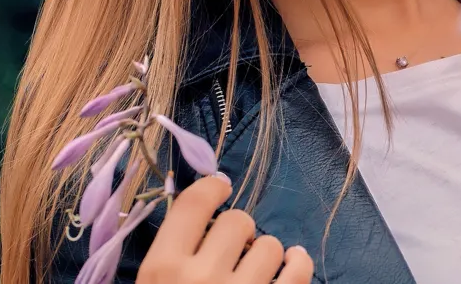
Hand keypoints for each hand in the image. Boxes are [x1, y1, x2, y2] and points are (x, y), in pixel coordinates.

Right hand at [136, 174, 312, 282]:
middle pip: (237, 220)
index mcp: (161, 269)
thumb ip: (168, 254)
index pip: (193, 204)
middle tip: (231, 252)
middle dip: (238, 232)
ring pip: (270, 244)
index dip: (211, 187)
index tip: (221, 186)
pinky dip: (298, 263)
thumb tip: (198, 209)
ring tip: (254, 271)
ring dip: (264, 254)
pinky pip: (298, 271)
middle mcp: (200, 278)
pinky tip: (292, 264)